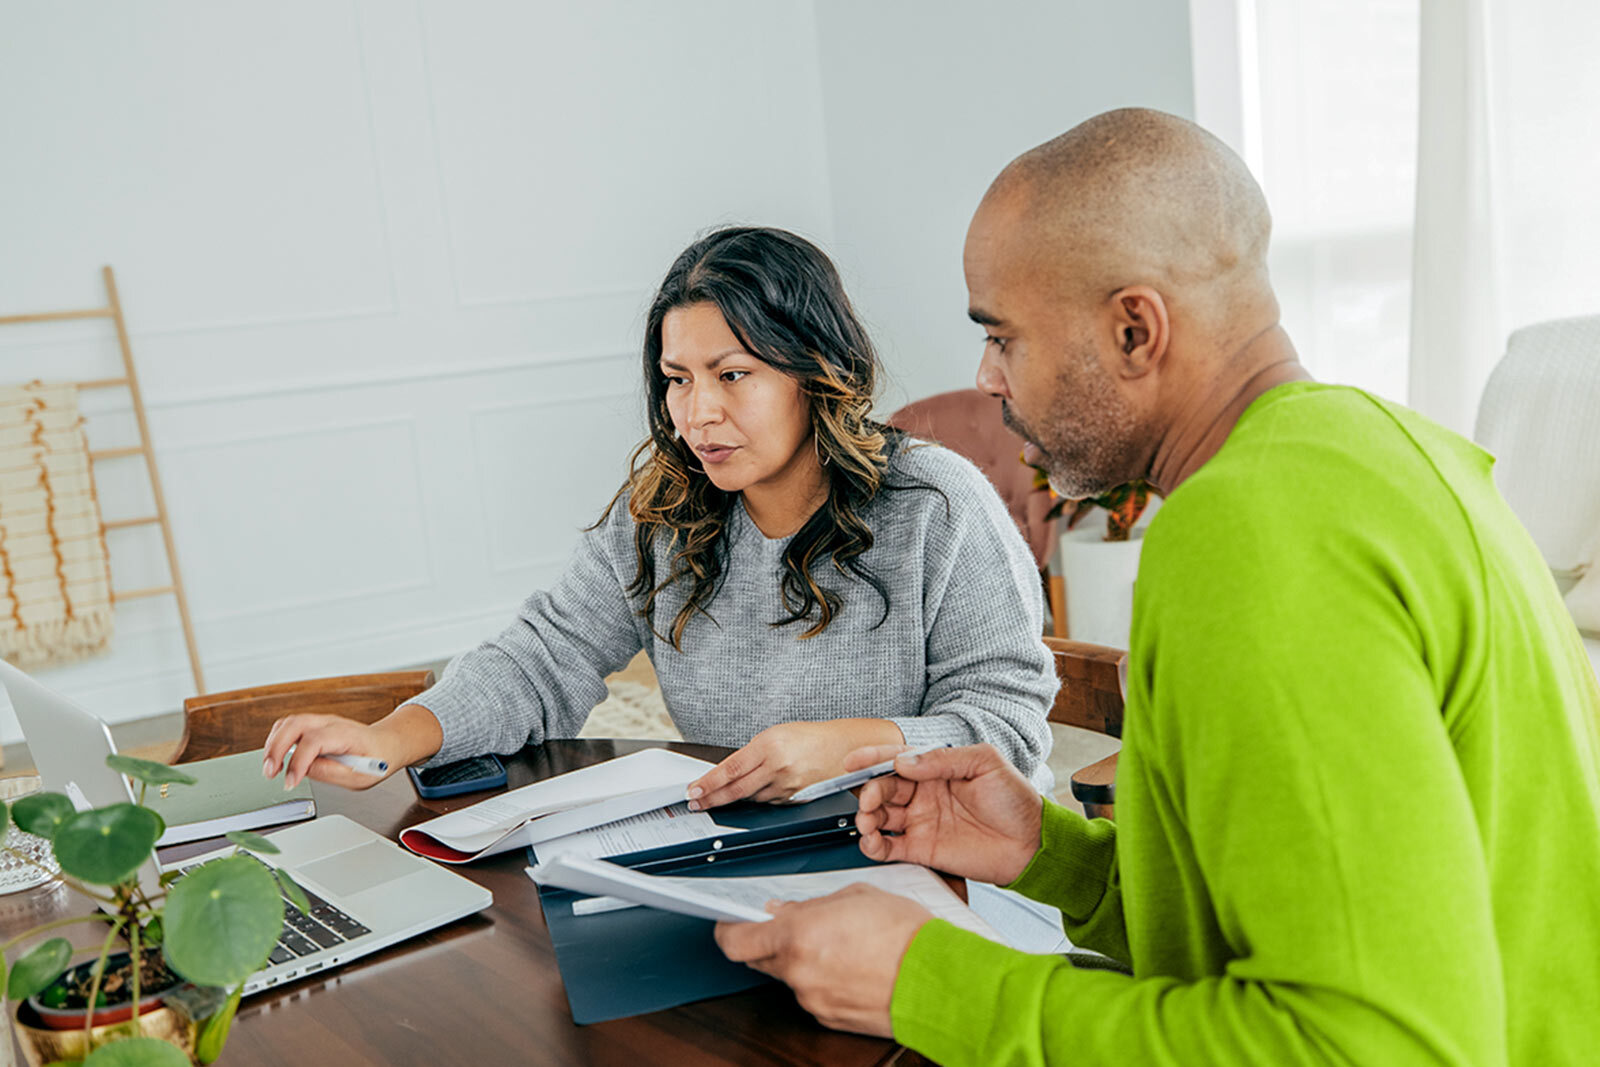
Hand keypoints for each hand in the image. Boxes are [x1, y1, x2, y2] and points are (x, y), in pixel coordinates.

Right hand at [261, 703, 441, 790]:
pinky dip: (277, 739)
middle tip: (270, 772)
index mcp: (346, 734)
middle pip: (295, 724)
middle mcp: (331, 723)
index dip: (298, 762)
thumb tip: (307, 770)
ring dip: (273, 743)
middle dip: (276, 748)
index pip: (314, 741)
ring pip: (288, 722)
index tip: (290, 782)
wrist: (388, 744)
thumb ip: (333, 773)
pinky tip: (275, 757)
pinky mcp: (314, 726)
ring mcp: (322, 721)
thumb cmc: (378, 759)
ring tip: (270, 768)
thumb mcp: (361, 776)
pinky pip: (289, 725)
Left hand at [687, 719, 902, 808]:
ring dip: (734, 800)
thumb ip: (755, 753)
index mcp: (770, 745)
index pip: (730, 769)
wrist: (849, 747)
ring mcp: (789, 785)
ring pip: (751, 798)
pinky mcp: (797, 798)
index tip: (693, 790)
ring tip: (716, 800)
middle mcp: (778, 767)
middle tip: (696, 803)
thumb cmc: (814, 737)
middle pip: (736, 789)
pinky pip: (770, 803)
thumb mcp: (779, 734)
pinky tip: (752, 796)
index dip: (708, 783)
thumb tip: (730, 771)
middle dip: (712, 798)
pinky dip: (758, 800)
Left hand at [714, 884, 929, 1036]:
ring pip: (789, 977)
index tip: (728, 921)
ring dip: (801, 960)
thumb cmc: (905, 934)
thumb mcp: (856, 897)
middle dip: (767, 942)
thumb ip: (811, 905)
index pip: (734, 939)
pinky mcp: (829, 1019)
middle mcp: (797, 971)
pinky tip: (849, 965)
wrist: (939, 981)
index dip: (727, 929)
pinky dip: (822, 980)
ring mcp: (812, 999)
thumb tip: (785, 911)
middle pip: (757, 959)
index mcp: (797, 934)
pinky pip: (812, 994)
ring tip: (837, 944)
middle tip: (790, 926)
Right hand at [853, 742, 1042, 885]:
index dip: (873, 759)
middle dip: (869, 790)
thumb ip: (943, 759)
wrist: (1032, 844)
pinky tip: (871, 840)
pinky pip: (888, 846)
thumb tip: (905, 761)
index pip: (897, 760)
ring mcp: (921, 822)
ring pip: (880, 816)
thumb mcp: (985, 763)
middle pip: (883, 788)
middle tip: (868, 797)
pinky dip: (873, 844)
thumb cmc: (1015, 801)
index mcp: (937, 770)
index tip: (853, 761)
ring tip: (867, 819)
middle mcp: (924, 795)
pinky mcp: (922, 850)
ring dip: (866, 816)